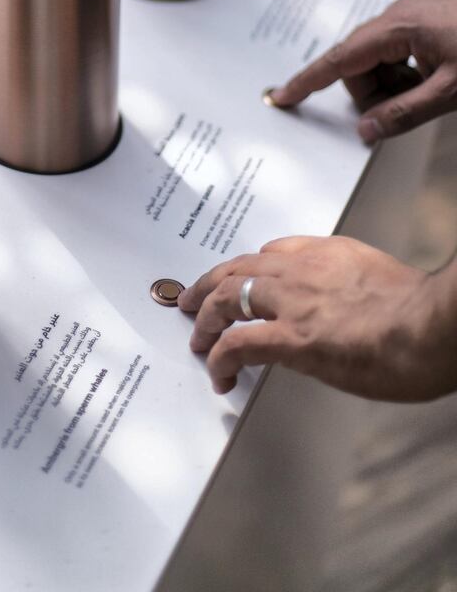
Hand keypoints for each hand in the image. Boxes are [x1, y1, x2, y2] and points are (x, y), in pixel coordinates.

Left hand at [179, 236, 456, 400]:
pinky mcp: (292, 338)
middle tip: (192, 302)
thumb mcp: (381, 279)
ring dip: (205, 319)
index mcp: (328, 253)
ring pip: (226, 298)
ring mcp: (294, 303)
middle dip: (208, 285)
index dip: (247, 269)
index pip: (273, 252)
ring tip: (198, 339)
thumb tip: (341, 310)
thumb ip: (351, 285)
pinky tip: (219, 374)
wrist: (434, 325)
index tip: (238, 280)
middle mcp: (302, 270)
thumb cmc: (423, 313)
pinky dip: (220, 358)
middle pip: (237, 269)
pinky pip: (238, 344)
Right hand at [271, 0, 456, 141]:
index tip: (284, 95)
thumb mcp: (451, 92)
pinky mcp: (422, 24)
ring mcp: (410, 18)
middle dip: (372, 93)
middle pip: (357, 64)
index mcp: (398, 27)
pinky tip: (434, 82)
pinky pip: (396, 55)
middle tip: (404, 109)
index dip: (308, 81)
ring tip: (429, 92)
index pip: (339, 59)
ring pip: (377, 62)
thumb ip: (404, 113)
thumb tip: (368, 129)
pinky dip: (406, 75)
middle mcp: (397, 17)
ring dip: (393, 85)